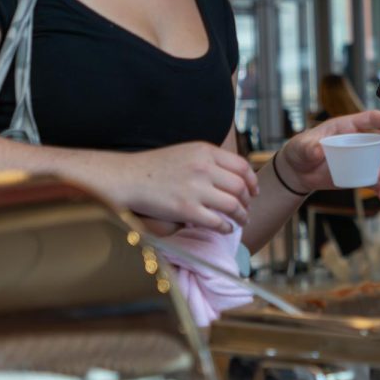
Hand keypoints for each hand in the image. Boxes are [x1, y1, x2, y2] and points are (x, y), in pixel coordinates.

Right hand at [114, 142, 257, 233]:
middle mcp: (204, 168)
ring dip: (242, 216)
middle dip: (248, 201)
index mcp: (205, 151)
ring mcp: (195, 189)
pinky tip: (226, 228)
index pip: (241, 166)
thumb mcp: (186, 152)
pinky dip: (226, 227)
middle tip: (248, 208)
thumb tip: (235, 177)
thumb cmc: (154, 167)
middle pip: (241, 187)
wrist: (125, 178)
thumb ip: (210, 160)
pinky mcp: (186, 209)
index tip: (254, 191)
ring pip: (233, 205)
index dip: (252, 181)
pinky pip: (217, 221)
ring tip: (242, 220)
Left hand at [278, 110, 379, 200]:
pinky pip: (374, 181)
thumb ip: (309, 147)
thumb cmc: (301, 150)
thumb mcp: (302, 146)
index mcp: (347, 127)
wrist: (298, 172)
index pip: (370, 118)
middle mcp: (358, 140)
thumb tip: (317, 150)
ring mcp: (361, 158)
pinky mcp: (359, 174)